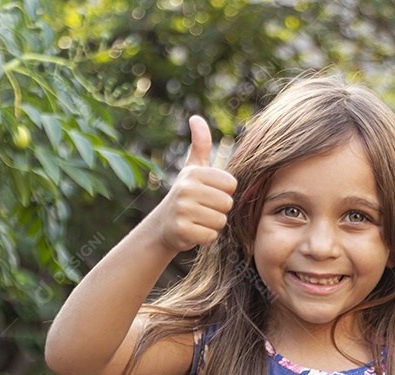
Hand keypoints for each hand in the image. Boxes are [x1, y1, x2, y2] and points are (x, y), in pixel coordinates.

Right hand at [149, 115, 236, 252]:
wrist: (163, 225)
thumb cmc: (186, 194)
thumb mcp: (193, 168)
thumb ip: (200, 144)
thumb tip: (195, 117)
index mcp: (194, 173)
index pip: (231, 185)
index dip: (223, 192)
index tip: (208, 193)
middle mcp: (186, 189)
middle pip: (227, 203)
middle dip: (219, 209)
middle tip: (203, 209)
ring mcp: (182, 210)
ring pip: (220, 221)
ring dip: (213, 224)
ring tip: (198, 219)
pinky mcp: (182, 230)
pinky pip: (211, 236)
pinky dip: (206, 237)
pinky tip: (194, 231)